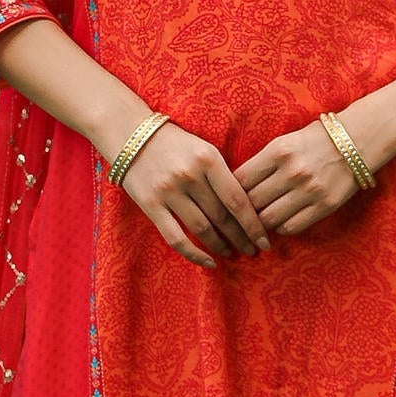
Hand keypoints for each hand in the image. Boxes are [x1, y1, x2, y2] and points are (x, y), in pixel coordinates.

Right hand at [118, 122, 268, 267]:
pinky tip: (209, 262)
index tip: (265, 240)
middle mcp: (190, 176)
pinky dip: (195, 254)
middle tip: (254, 250)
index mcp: (208, 159)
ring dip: (221, 246)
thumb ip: (223, 174)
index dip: (254, 225)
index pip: (237, 199)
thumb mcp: (204, 149)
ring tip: (233, 253)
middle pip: (222, 217)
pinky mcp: (151, 205)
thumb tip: (248, 208)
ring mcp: (169, 192)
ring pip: (202, 229)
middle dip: (242, 237)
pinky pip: (176, 238)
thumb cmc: (175, 142)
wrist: (130, 134)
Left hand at [238, 115, 375, 237]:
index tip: (230, 196)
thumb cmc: (315, 140)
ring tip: (261, 218)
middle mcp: (292, 172)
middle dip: (244, 209)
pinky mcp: (324, 206)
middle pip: (252, 202)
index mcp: (278, 151)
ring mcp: (309, 191)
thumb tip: (234, 187)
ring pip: (269, 219)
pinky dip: (281, 227)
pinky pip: (291, 227)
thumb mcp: (284, 141)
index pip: (239, 180)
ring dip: (261, 221)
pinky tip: (281, 220)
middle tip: (242, 213)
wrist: (357, 141)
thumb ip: (262, 163)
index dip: (230, 191)